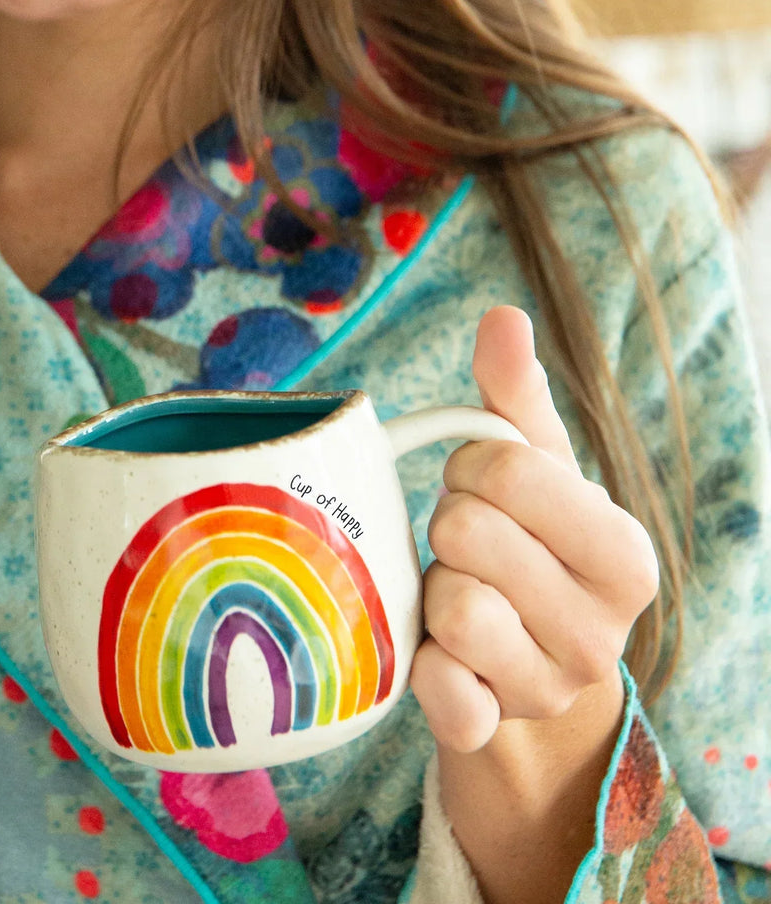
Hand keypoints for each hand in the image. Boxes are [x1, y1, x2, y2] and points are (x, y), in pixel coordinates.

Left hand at [409, 306, 658, 756]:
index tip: (484, 486)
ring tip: (459, 589)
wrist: (525, 669)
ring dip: (432, 585)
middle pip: (465, 530)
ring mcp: (547, 690)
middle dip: (450, 522)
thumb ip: (517, 395)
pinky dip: (420, 659)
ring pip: (447, 602)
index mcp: (625, 556)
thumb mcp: (536, 470)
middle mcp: (600, 634)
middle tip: (470, 544)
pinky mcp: (490, 729)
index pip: (506, 469)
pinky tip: (441, 649)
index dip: (472, 465)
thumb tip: (504, 317)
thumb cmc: (530, 545)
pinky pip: (432, 683)